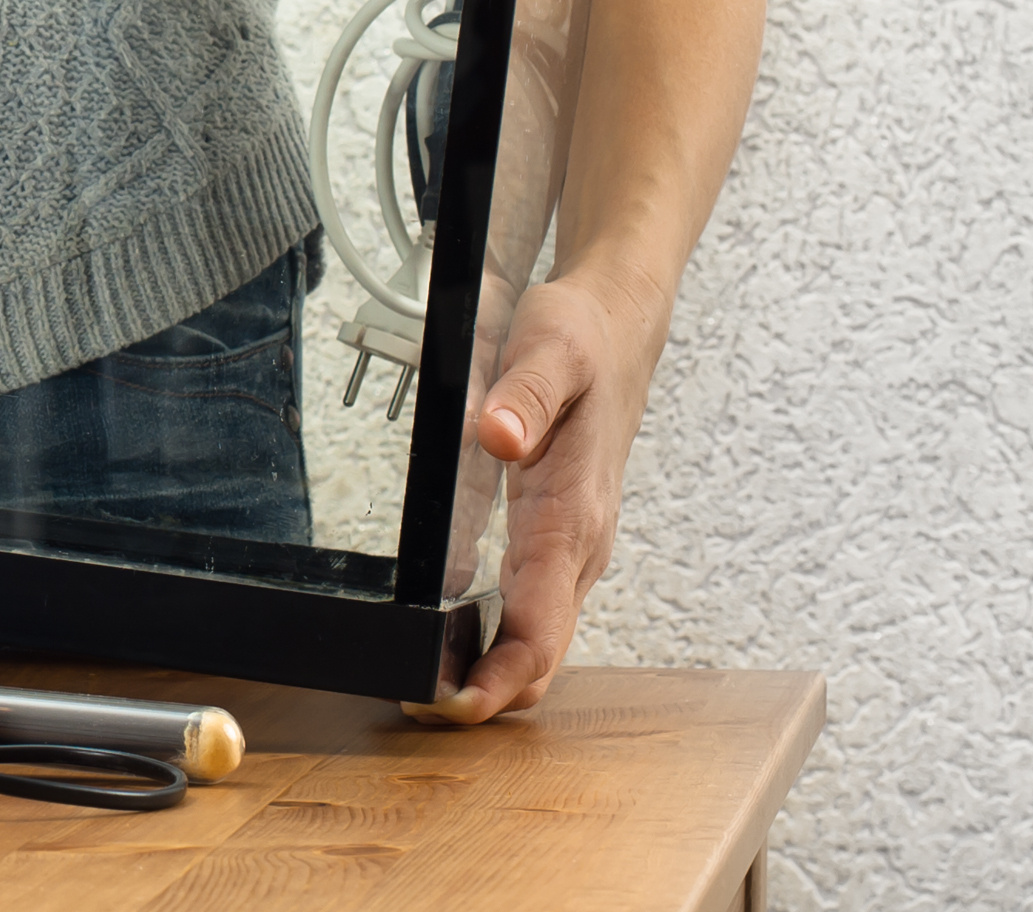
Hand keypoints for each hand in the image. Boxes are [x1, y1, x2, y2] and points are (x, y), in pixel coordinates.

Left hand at [402, 266, 663, 722]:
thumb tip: (496, 434)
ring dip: (487, 673)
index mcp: (574, 513)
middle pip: (538, 649)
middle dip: (484, 692)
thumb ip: (524, 395)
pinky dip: (494, 639)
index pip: (542, 623)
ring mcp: (569, 546)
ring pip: (536, 636)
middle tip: (413, 703)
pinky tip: (448, 644)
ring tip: (422, 688)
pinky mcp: (556, 537)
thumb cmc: (585, 340)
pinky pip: (529, 608)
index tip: (452, 702)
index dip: (499, 676)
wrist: (619, 329)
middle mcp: (578, 544)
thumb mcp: (550, 349)